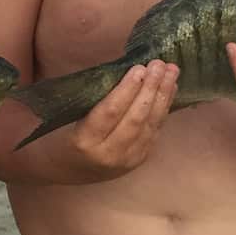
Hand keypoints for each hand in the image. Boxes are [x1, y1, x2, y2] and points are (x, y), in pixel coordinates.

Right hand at [62, 59, 179, 181]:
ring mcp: (126, 160)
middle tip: (159, 64)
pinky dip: (163, 109)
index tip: (139, 67)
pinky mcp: (139, 160)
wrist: (68, 169)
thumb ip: (97, 98)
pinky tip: (170, 90)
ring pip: (149, 125)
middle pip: (135, 119)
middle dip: (150, 89)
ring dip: (163, 96)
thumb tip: (129, 71)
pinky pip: (154, 132)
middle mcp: (108, 153)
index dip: (127, 90)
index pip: (110, 112)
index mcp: (85, 140)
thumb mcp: (71, 116)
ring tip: (171, 72)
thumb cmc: (64, 134)